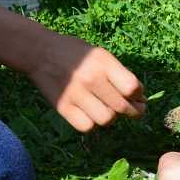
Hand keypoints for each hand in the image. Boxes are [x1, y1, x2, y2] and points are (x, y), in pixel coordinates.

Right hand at [27, 36, 145, 130]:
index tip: (137, 96)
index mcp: (102, 62)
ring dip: (111, 117)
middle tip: (134, 110)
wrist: (39, 52)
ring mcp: (75, 94)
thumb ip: (119, 74)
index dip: (138, 95)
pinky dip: (92, 123)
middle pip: (122, 108)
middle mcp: (90, 78)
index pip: (131, 87)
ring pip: (106, 120)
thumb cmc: (75, 54)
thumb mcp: (101, 55)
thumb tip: (140, 99)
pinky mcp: (63, 108)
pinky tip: (91, 114)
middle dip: (134, 112)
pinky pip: (87, 126)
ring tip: (108, 109)